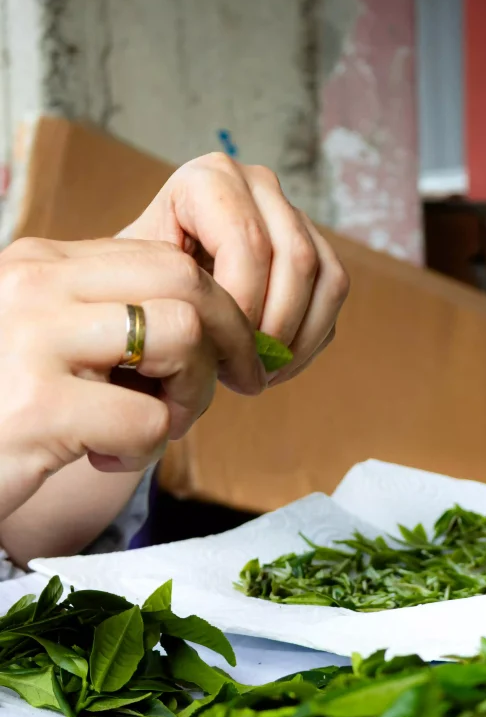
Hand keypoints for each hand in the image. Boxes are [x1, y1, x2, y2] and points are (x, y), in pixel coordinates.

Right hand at [0, 236, 264, 520]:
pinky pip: (147, 419)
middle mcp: (34, 286)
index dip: (220, 309)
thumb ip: (109, 317)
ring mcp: (31, 342)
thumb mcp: (48, 341)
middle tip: (219, 390)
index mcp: (42, 263)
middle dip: (228, 342)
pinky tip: (103, 459)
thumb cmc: (3, 408)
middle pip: (187, 282)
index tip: (232, 356)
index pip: (166, 257)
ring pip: (182, 337)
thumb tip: (217, 323)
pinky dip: (145, 450)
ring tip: (149, 426)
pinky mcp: (35, 408)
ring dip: (188, 396)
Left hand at [120, 153, 349, 385]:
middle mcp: (257, 184)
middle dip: (273, 329)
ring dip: (296, 339)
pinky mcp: (316, 246)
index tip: (220, 354)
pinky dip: (310, 339)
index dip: (242, 307)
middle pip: (295, 259)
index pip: (247, 243)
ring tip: (259, 374)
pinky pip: (333, 293)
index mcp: (208, 179)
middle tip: (244, 374)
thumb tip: (216, 332)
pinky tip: (276, 365)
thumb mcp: (137, 285)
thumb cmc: (140, 288)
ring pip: (326, 277)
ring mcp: (292, 213)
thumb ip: (172, 293)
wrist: (152, 288)